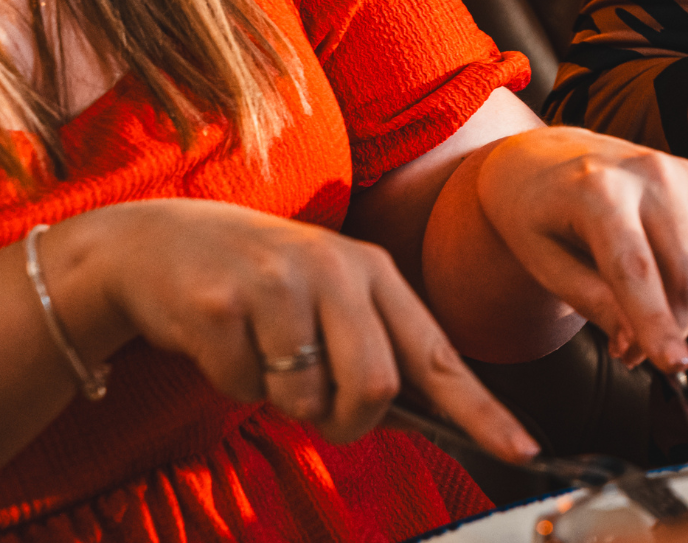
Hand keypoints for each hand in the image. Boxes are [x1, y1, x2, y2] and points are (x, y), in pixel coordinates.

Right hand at [85, 198, 536, 458]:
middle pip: (377, 387)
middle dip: (346, 421)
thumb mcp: (325, 297)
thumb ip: (371, 350)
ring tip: (263, 352)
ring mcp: (282, 282)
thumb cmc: (259, 282)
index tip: (522, 448)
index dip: (481, 408)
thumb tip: (425, 419)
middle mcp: (338, 268)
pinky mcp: (225, 303)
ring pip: (308, 396)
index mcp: (373, 271)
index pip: (438, 351)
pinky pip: (244, 388)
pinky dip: (234, 384)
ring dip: (282, 399)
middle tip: (316, 406)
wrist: (162, 241)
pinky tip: (225, 341)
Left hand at [474, 128, 687, 371]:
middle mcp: (648, 173)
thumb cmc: (534, 213)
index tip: (675, 366)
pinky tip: (652, 269)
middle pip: (687, 274)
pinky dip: (687, 276)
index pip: (636, 269)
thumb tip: (637, 343)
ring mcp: (677, 171)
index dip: (657, 323)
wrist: (541, 156)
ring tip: (632, 310)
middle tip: (628, 353)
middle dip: (670, 328)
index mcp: (598, 190)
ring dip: (679, 308)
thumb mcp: (542, 263)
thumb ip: (591, 302)